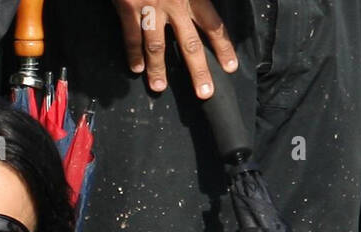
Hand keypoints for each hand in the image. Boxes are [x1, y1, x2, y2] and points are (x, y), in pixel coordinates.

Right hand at [112, 0, 236, 98]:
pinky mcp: (129, 7)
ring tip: (159, 88)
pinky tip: (136, 68)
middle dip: (198, 70)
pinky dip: (133, 53)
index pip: (213, 24)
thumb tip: (207, 9)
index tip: (231, 67)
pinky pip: (131, 35)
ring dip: (158, 70)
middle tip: (205, 93)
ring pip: (157, 46)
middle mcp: (175, 3)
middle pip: (190, 43)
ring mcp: (151, 7)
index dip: (223, 47)